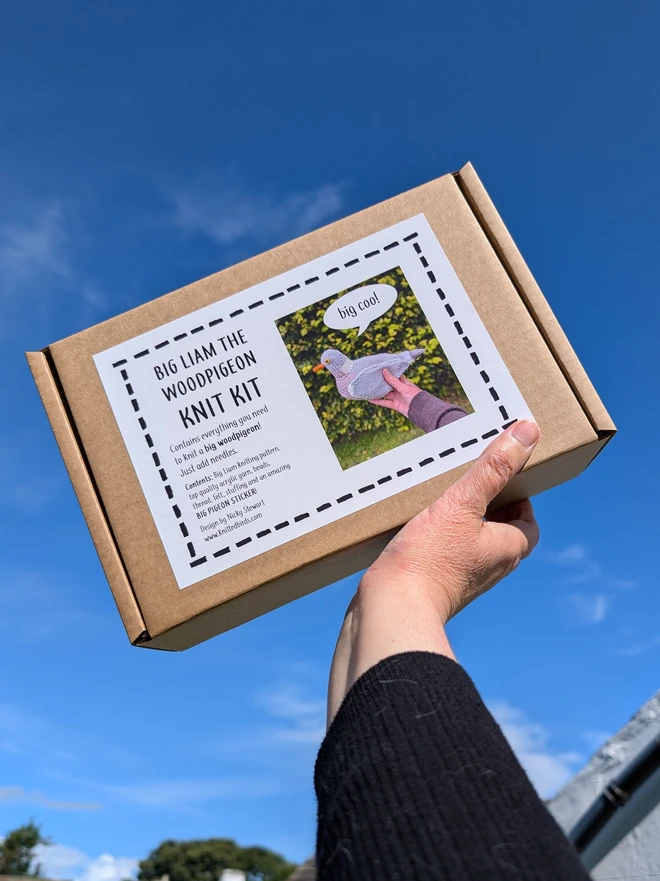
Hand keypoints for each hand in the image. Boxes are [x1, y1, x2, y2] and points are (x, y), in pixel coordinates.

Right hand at [327, 420, 540, 724]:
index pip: (528, 519)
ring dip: (461, 520)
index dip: (519, 495)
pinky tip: (415, 522)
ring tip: (438, 493)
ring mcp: (463, 579)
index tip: (499, 473)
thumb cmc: (430, 559)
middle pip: (500, 529)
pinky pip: (445, 554)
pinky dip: (438, 537)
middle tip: (467, 477)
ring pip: (471, 541)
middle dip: (487, 504)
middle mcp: (490, 568)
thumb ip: (493, 469)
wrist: (390, 610)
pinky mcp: (435, 585)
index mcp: (507, 549)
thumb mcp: (462, 504)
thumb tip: (528, 431)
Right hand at [369, 368, 420, 416]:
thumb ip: (393, 380)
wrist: (420, 410)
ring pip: (385, 394)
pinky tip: (370, 399)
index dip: (387, 374)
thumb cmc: (415, 395)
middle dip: (381, 383)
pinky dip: (378, 401)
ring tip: (369, 389)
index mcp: (403, 383)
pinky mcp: (395, 405)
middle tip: (371, 379)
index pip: (393, 377)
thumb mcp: (403, 387)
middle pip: (388, 385)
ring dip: (378, 392)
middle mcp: (399, 390)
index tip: (378, 370)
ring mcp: (397, 397)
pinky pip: (385, 403)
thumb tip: (384, 370)